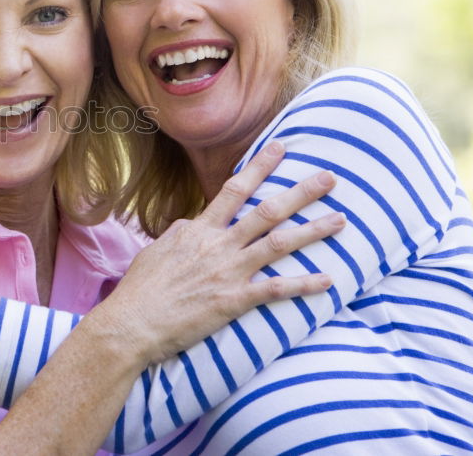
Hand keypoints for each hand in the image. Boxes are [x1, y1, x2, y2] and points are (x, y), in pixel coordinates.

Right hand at [100, 140, 342, 363]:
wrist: (132, 323)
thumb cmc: (140, 289)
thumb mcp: (156, 251)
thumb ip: (179, 234)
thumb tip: (192, 224)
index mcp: (198, 230)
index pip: (234, 190)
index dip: (260, 166)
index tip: (281, 148)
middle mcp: (218, 246)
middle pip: (267, 211)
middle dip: (301, 192)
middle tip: (329, 177)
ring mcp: (228, 272)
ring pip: (279, 244)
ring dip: (313, 231)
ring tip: (341, 221)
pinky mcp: (234, 301)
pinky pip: (276, 289)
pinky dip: (304, 285)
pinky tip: (328, 280)